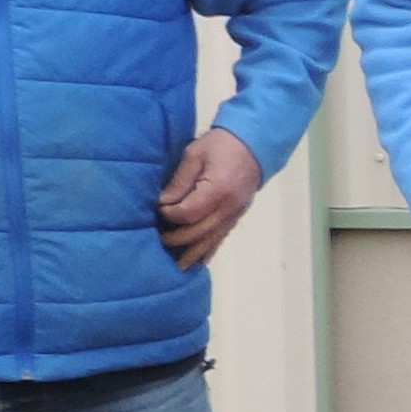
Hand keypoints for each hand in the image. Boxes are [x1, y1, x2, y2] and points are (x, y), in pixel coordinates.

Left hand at [156, 128, 264, 268]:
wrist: (253, 144)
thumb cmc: (220, 145)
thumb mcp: (194, 154)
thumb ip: (179, 181)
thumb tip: (162, 204)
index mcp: (218, 189)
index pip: (188, 213)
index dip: (169, 214)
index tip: (157, 209)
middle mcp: (228, 207)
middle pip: (199, 232)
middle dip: (176, 238)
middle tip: (158, 239)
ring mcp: (235, 214)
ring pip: (211, 241)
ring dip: (192, 254)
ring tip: (176, 267)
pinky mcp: (236, 217)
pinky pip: (221, 238)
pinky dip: (208, 251)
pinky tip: (198, 262)